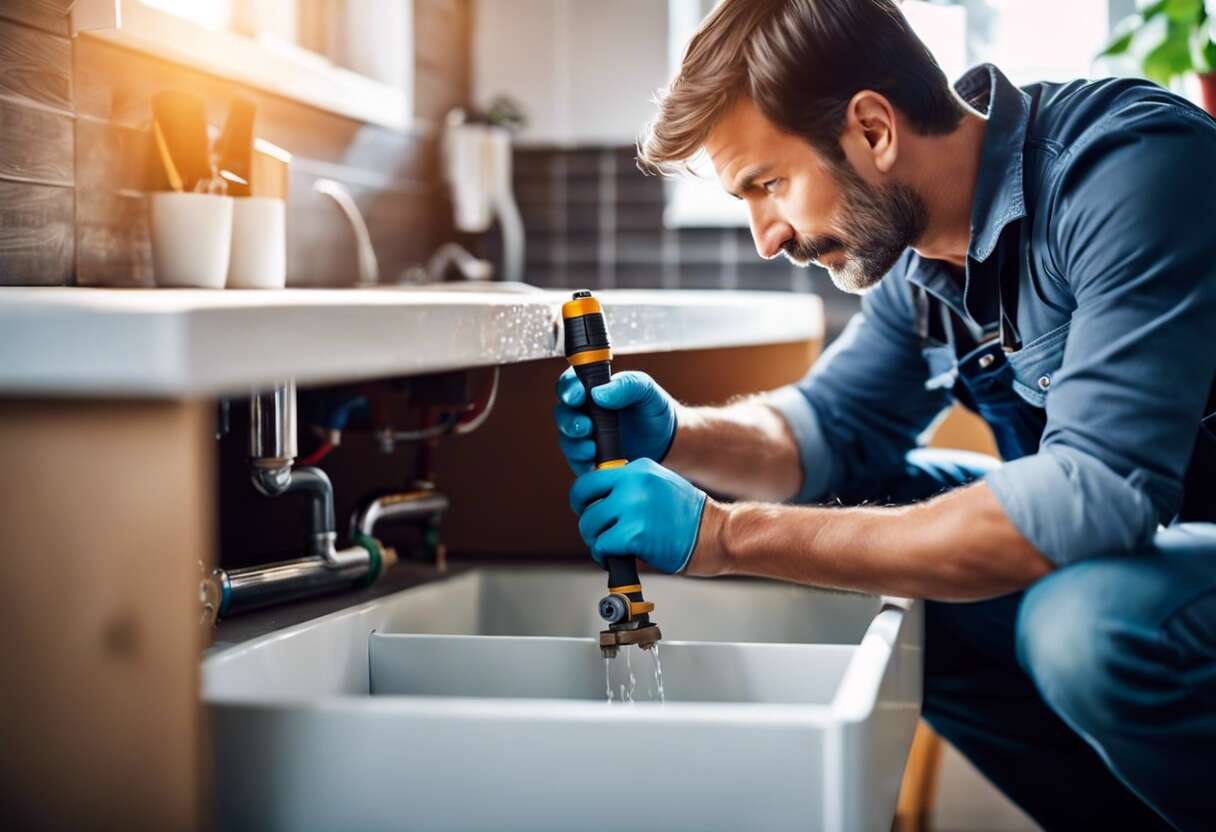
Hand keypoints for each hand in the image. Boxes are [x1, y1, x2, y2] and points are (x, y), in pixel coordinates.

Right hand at [554, 368, 677, 473]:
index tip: (579, 395)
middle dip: (569, 421)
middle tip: (586, 427)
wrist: (668, 443)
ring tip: (593, 449)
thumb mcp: (646, 390)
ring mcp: (585, 438)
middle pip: (563, 413)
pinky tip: (596, 464)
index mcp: (592, 389)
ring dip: (575, 445)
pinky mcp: (589, 461)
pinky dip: (583, 464)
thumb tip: (598, 393)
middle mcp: (584, 413)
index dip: (569, 388)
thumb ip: (626, 385)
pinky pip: (578, 463)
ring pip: (567, 440)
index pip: (570, 384)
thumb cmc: (653, 410)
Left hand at [568, 458, 706, 572]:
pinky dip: (603, 556)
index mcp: (639, 469)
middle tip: (597, 532)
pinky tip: (614, 558)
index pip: (592, 478)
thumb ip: (632, 486)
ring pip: (589, 525)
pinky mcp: (634, 534)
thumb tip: (600, 499)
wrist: (714, 534)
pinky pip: (601, 545)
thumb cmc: (689, 517)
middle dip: (587, 520)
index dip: (583, 497)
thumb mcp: (660, 484)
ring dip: (595, 540)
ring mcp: (633, 508)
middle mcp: (634, 483)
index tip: (587, 509)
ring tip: (610, 547)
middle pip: (583, 499)